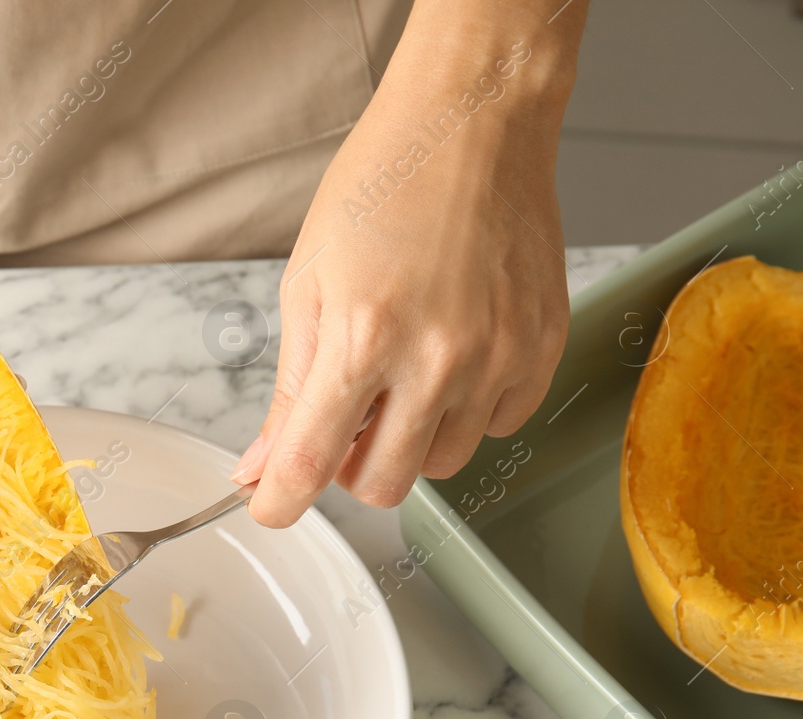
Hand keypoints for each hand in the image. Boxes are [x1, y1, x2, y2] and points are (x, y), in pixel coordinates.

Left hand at [232, 14, 578, 526]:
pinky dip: (466, 411)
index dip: (279, 502)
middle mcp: (437, 360)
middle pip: (382, 484)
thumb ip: (288, 390)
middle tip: (343, 416)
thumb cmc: (384, 187)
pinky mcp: (542, 350)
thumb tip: (260, 466)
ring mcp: (498, 358)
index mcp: (362, 339)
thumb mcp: (307, 285)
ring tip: (400, 373)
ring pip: (442, 464)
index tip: (269, 507)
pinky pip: (497, 427)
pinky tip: (451, 358)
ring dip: (410, 439)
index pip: (310, 465)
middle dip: (350, 467)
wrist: (473, 126)